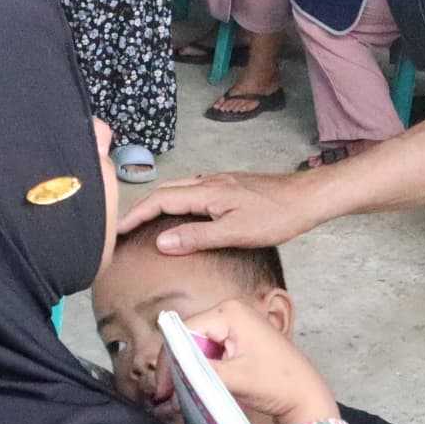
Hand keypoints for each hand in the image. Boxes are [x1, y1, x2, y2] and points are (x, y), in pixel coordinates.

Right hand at [133, 169, 328, 260]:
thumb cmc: (277, 216)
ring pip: (179, 189)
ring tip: (144, 221)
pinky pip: (193, 191)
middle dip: (141, 207)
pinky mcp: (230, 186)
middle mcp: (209, 181)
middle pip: (165, 191)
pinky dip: (176, 201)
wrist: (308, 198)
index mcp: (207, 191)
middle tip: (123, 227)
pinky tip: (181, 213)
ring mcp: (220, 182)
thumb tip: (161, 242)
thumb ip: (196, 237)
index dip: (135, 215)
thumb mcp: (235, 232)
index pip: (160, 200)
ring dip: (158, 203)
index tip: (116, 230)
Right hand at [175, 295, 339, 423]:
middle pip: (188, 335)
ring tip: (179, 395)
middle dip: (175, 365)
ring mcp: (235, 322)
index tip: (163, 390)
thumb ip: (199, 372)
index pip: (184, 330)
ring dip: (187, 368)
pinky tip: (197, 386)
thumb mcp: (234, 379)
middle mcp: (230, 309)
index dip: (169, 360)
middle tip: (167, 396)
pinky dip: (200, 368)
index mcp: (229, 311)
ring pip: (196, 344)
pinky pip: (209, 349)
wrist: (305, 394)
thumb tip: (171, 376)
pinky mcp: (238, 337)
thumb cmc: (277, 383)